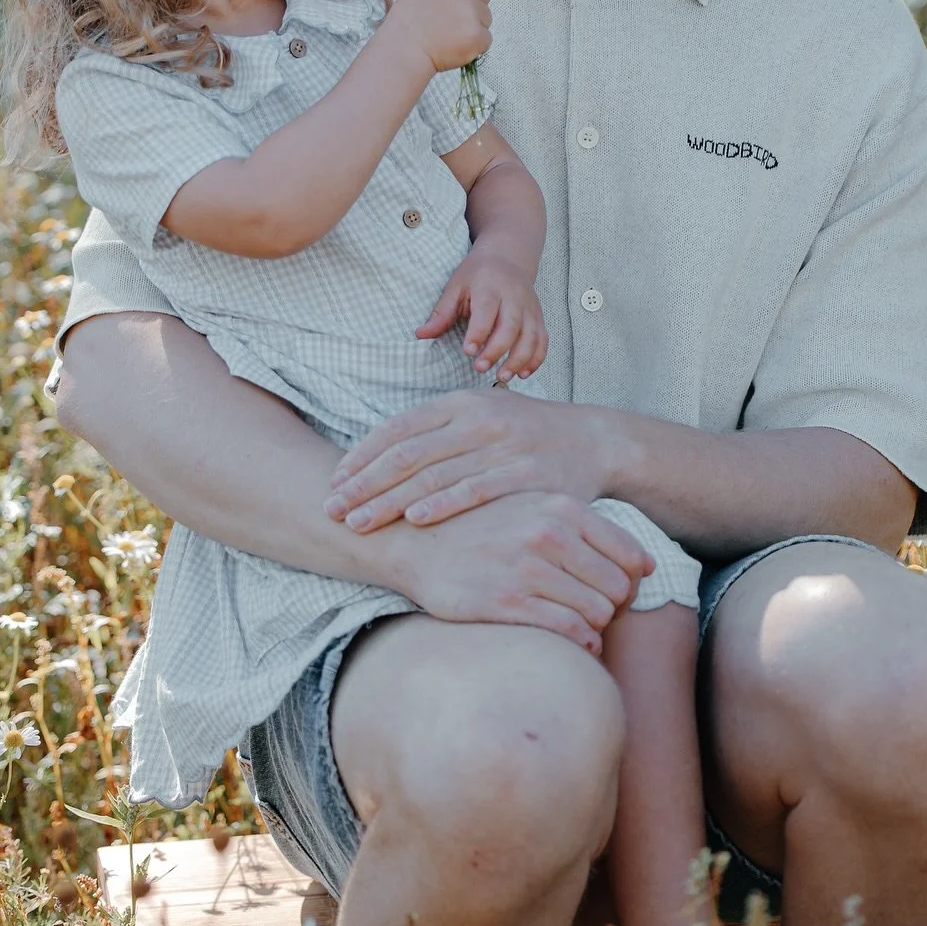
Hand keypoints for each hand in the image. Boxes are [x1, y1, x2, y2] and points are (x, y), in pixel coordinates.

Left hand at [326, 389, 612, 531]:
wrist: (594, 440)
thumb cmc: (526, 435)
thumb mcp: (482, 418)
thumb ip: (437, 433)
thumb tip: (379, 457)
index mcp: (460, 403)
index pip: (397, 429)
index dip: (361, 457)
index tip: (333, 482)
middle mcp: (477, 418)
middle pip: (405, 453)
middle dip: (363, 484)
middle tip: (332, 509)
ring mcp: (502, 446)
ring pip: (433, 474)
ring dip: (389, 500)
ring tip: (357, 522)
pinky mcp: (525, 474)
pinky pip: (476, 489)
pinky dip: (443, 504)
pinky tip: (414, 520)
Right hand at [385, 492, 649, 655]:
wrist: (415, 541)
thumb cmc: (485, 527)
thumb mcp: (534, 509)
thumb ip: (587, 530)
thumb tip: (646, 566)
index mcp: (561, 507)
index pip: (631, 556)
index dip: (631, 581)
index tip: (617, 592)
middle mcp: (549, 534)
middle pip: (618, 588)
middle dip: (614, 606)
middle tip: (595, 612)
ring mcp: (528, 569)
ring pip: (598, 613)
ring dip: (595, 626)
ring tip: (579, 625)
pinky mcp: (507, 603)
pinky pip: (569, 632)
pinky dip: (580, 643)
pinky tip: (573, 641)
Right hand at [390, 0, 490, 72]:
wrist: (404, 49)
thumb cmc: (408, 19)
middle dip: (473, 5)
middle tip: (451, 18)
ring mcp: (472, 12)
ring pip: (486, 16)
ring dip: (473, 25)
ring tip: (449, 33)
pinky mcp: (477, 35)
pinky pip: (485, 37)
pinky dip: (474, 44)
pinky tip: (455, 44)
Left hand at [416, 247, 547, 380]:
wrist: (507, 257)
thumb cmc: (477, 274)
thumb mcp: (455, 287)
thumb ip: (441, 313)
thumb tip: (420, 335)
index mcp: (490, 286)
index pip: (486, 310)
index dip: (478, 332)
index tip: (468, 351)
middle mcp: (513, 297)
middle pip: (511, 326)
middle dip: (497, 350)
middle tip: (480, 368)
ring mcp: (529, 308)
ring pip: (531, 336)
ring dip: (519, 359)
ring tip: (503, 377)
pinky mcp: (539, 317)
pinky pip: (542, 340)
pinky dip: (536, 359)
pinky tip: (522, 373)